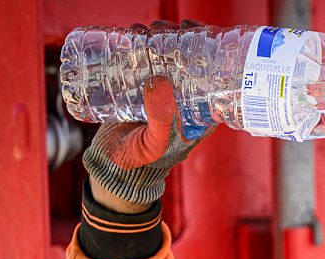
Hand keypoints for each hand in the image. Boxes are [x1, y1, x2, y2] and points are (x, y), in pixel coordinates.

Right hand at [83, 20, 213, 212]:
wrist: (112, 166)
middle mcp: (184, 101)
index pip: (212, 78)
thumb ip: (160, 121)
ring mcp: (163, 93)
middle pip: (189, 62)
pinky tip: (133, 34)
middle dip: (179, 39)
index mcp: (198, 114)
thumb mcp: (154, 144)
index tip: (195, 33)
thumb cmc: (139, 161)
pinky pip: (145, 62)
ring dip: (159, 38)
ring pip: (166, 58)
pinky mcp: (142, 88)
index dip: (208, 52)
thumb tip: (160, 82)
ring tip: (146, 28)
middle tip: (163, 28)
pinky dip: (140, 45)